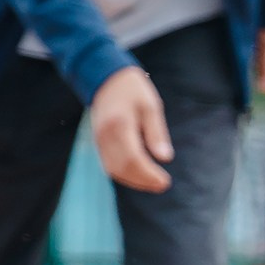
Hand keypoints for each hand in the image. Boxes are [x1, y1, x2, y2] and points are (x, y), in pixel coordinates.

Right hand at [90, 67, 173, 191]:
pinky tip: (140, 176)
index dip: (148, 174)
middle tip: (163, 185)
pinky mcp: (98, 143)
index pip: (133, 158)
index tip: (165, 181)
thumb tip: (166, 158)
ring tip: (154, 184)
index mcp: (119, 125)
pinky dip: (124, 174)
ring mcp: (99, 140)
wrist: (107, 79)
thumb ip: (157, 133)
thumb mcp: (151, 106)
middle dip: (143, 181)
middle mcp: (105, 136)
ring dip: (133, 181)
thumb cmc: (133, 91)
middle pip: (122, 168)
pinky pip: (109, 165)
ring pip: (113, 170)